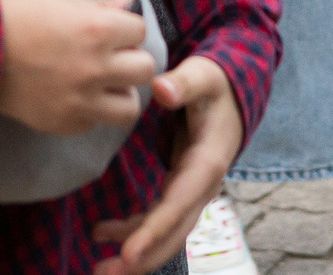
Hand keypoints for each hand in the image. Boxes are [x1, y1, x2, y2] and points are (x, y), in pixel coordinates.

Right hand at [0, 0, 156, 135]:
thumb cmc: (11, 14)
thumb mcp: (57, 0)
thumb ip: (99, 5)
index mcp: (96, 29)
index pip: (140, 30)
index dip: (125, 28)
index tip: (110, 28)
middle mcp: (95, 68)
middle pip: (145, 70)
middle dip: (131, 60)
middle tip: (111, 57)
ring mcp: (80, 100)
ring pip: (129, 107)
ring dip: (119, 93)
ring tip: (101, 83)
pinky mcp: (63, 123)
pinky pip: (95, 123)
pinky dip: (90, 111)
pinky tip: (72, 95)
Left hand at [92, 56, 243, 274]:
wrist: (232, 93)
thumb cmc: (213, 84)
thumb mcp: (202, 76)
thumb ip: (182, 83)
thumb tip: (162, 90)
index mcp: (207, 164)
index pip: (178, 205)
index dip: (154, 231)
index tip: (128, 254)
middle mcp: (202, 186)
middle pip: (174, 233)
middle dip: (142, 258)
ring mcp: (192, 192)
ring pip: (165, 235)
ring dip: (135, 255)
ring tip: (99, 268)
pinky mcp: (181, 191)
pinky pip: (157, 221)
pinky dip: (132, 233)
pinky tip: (102, 234)